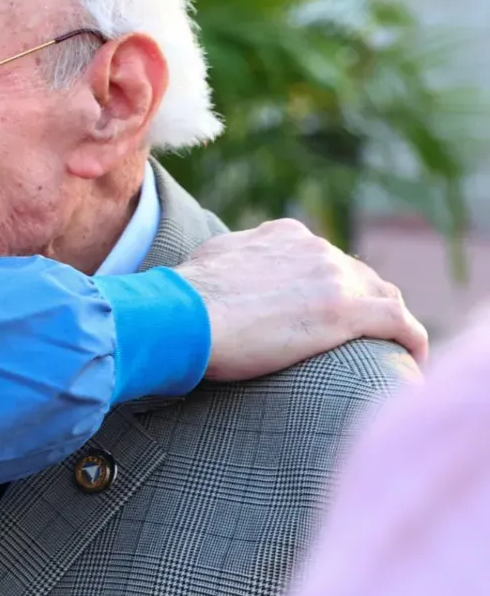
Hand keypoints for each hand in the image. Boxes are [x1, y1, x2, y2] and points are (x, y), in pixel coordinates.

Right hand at [177, 219, 426, 377]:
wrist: (183, 315)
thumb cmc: (185, 298)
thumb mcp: (211, 260)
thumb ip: (234, 258)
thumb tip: (227, 269)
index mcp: (285, 235)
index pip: (326, 259)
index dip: (332, 285)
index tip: (326, 312)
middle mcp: (316, 248)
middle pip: (361, 276)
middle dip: (364, 304)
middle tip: (360, 338)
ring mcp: (334, 277)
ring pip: (385, 297)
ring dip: (390, 323)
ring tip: (388, 352)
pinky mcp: (347, 311)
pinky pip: (401, 324)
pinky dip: (412, 341)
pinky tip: (413, 359)